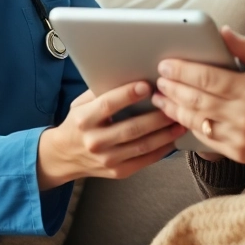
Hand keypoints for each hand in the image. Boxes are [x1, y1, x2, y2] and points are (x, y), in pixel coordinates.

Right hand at [37, 82, 186, 189]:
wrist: (64, 156)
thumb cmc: (77, 122)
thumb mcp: (80, 104)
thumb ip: (101, 91)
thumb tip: (130, 73)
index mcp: (83, 120)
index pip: (107, 105)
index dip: (128, 95)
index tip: (147, 85)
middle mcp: (94, 141)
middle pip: (131, 128)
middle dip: (156, 116)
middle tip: (175, 104)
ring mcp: (107, 159)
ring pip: (142, 146)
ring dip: (165, 134)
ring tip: (181, 121)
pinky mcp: (118, 172)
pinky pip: (145, 160)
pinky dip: (162, 149)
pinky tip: (173, 138)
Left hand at [153, 27, 244, 164]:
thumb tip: (222, 31)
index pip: (206, 79)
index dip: (182, 70)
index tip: (165, 64)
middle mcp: (244, 117)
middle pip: (196, 101)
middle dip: (172, 89)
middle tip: (158, 79)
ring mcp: (241, 138)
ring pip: (197, 122)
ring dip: (174, 110)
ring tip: (160, 98)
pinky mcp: (241, 154)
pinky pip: (207, 140)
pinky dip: (191, 127)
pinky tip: (180, 116)